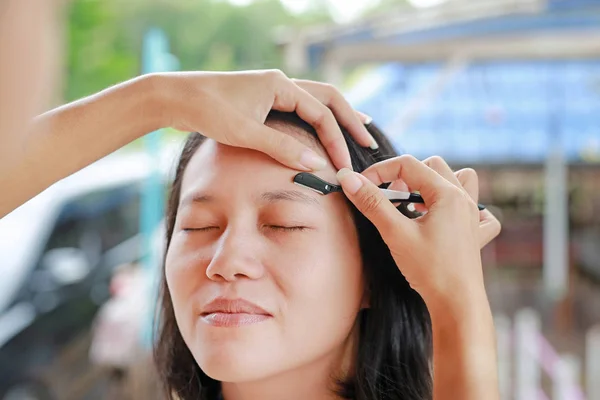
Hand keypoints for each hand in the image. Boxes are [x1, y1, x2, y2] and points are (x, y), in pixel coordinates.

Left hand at [153, 70, 374, 170]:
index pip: (321, 113)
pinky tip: (318, 131)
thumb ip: (281, 148)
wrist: (174, 97)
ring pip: (313, 101)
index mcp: (280, 86)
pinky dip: (314, 119)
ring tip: (356, 130)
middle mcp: (280, 83)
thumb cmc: (207, 111)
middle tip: (367, 140)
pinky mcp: (261, 101)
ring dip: (334, 117)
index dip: (336, 141)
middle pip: (327, 98)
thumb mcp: (246, 132)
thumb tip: (315, 164)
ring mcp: (271, 91)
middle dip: (348, 120)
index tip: (344, 165)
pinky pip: (298, 108)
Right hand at [335, 155, 500, 302]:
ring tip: (416, 203)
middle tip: (388, 198)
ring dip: (434, 184)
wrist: (457, 304)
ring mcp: (472, 216)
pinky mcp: (474, 234)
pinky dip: (461, 207)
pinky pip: (478, 209)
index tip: (362, 186)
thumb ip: (372, 203)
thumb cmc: (430, 270)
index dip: (380, 171)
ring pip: (458, 179)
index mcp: (447, 194)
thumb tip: (349, 179)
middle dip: (405, 176)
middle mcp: (463, 199)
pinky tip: (446, 219)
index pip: (408, 164)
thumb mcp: (395, 233)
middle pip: (432, 166)